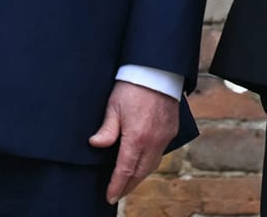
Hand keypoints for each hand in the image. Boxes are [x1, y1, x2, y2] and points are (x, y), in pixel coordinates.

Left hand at [87, 80, 179, 202]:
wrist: (157, 70)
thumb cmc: (132, 85)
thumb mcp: (114, 106)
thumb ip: (107, 129)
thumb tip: (96, 144)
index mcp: (137, 138)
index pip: (125, 170)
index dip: (116, 185)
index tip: (109, 196)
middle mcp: (154, 141)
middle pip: (140, 173)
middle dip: (128, 186)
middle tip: (117, 194)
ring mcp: (164, 137)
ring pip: (152, 165)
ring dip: (139, 176)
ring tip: (128, 183)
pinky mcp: (171, 131)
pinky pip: (160, 154)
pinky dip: (150, 163)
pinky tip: (142, 164)